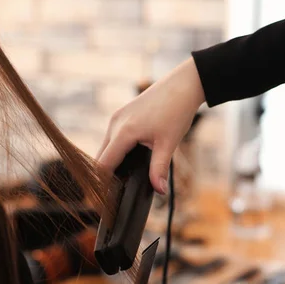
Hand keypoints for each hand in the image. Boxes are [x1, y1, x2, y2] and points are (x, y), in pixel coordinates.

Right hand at [97, 57, 205, 193]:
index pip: (103, 164)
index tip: (104, 198)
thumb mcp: (168, 144)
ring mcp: (117, 117)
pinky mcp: (122, 114)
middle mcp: (115, 124)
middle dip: (105, 175)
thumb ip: (159, 169)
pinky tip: (127, 160)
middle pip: (101, 157)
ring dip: (111, 162)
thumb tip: (158, 191)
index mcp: (124, 132)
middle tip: (114, 193)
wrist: (183, 85)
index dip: (102, 183)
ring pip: (106, 146)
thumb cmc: (176, 111)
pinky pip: (112, 137)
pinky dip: (116, 150)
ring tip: (121, 179)